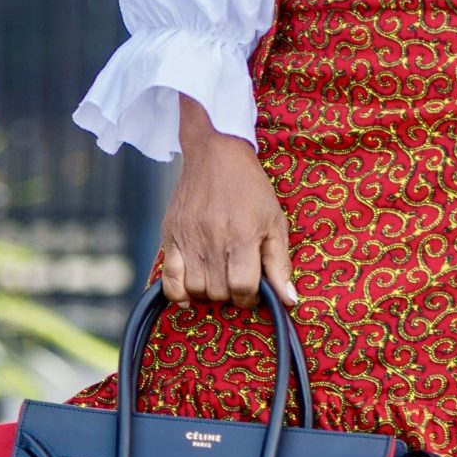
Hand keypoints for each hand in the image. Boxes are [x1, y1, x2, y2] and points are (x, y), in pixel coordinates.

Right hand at [163, 99, 296, 309]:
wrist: (216, 156)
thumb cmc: (250, 189)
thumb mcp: (275, 222)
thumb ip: (280, 264)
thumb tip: (288, 300)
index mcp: (243, 235)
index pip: (243, 287)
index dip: (250, 298)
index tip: (253, 292)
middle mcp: (213, 239)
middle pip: (219, 291)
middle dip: (232, 295)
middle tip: (237, 282)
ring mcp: (188, 238)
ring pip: (195, 289)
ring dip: (209, 293)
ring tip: (219, 280)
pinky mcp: (170, 235)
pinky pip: (168, 279)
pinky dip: (178, 293)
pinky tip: (190, 292)